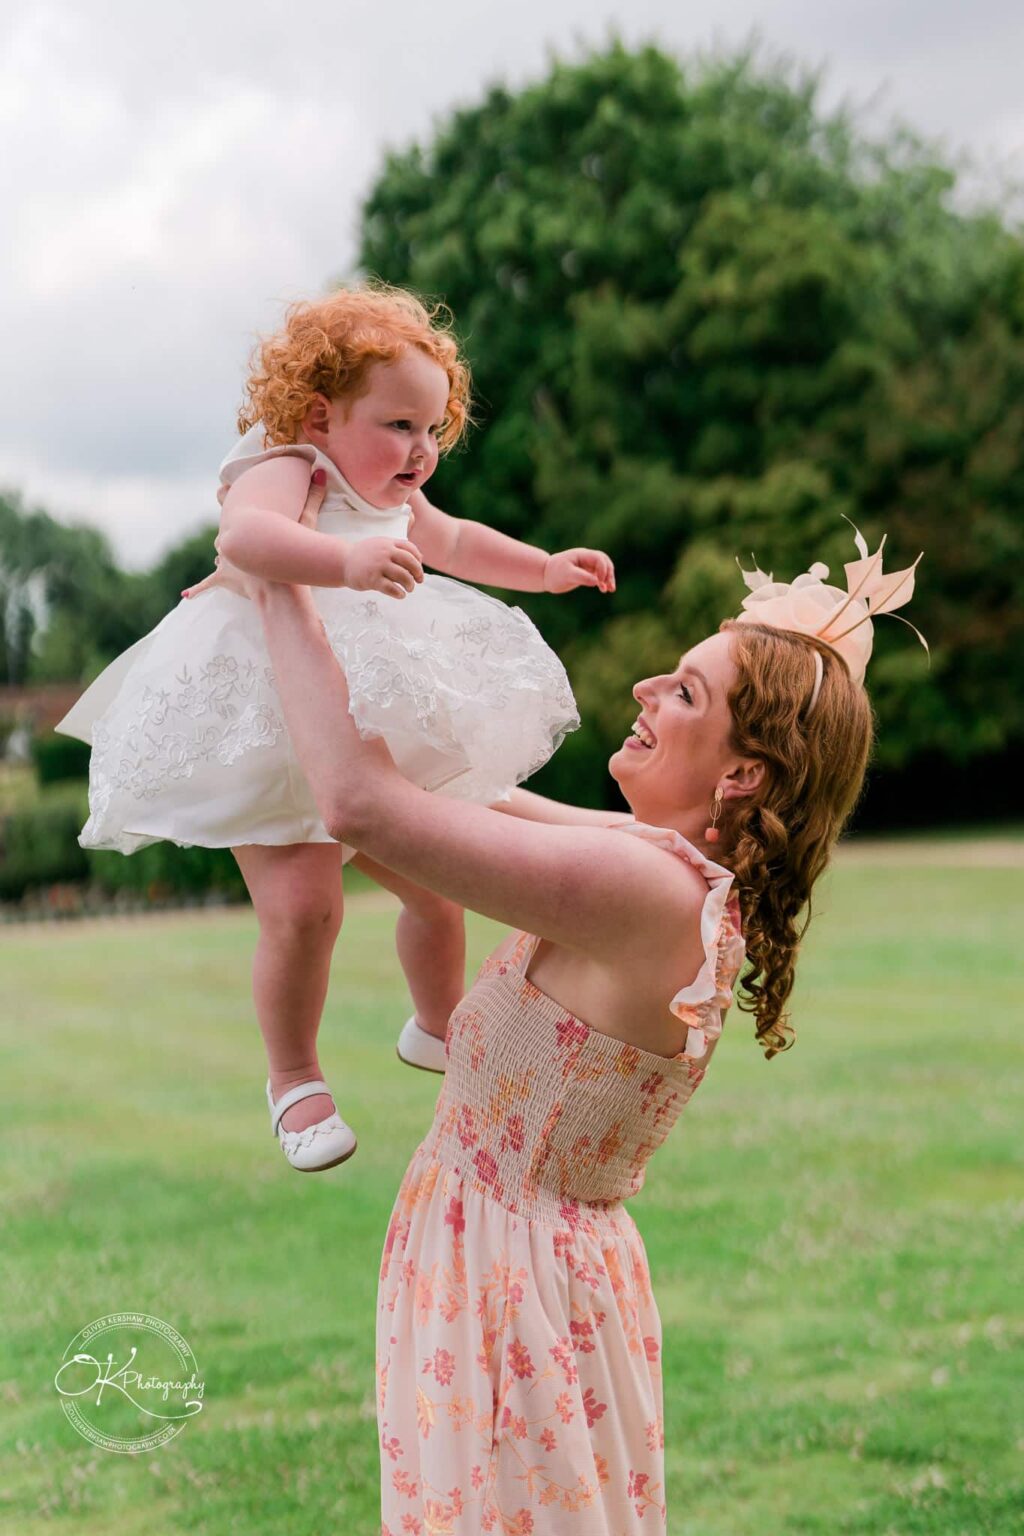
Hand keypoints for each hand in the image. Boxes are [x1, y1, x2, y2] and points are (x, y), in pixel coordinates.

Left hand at [182, 466, 328, 600]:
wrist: (280, 586)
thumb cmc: (292, 552)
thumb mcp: (307, 521)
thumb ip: (313, 497)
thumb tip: (322, 472)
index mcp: (244, 524)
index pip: (230, 503)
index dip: (226, 495)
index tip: (222, 487)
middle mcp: (230, 538)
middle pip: (225, 528)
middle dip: (227, 525)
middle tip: (226, 519)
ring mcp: (225, 559)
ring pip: (220, 550)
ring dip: (224, 549)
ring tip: (224, 546)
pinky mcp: (224, 578)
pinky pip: (209, 583)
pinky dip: (200, 588)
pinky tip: (189, 593)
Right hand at [341, 537, 423, 598]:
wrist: (342, 562)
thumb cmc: (364, 556)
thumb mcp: (380, 545)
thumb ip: (397, 549)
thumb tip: (421, 557)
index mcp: (388, 543)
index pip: (410, 549)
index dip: (418, 560)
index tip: (418, 569)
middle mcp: (384, 552)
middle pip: (410, 562)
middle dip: (418, 573)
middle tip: (419, 580)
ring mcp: (378, 566)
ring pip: (403, 576)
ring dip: (410, 584)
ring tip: (409, 589)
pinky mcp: (372, 579)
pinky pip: (391, 588)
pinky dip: (399, 593)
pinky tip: (400, 595)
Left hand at [543, 547, 615, 594]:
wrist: (545, 575)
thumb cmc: (554, 573)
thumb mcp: (567, 575)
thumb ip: (582, 577)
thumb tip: (596, 581)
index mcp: (582, 554)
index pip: (599, 558)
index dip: (603, 569)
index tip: (599, 582)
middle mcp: (586, 558)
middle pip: (605, 562)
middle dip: (609, 573)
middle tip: (610, 586)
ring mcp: (587, 565)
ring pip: (604, 569)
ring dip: (608, 578)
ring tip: (610, 590)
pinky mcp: (586, 573)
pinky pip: (599, 575)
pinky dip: (603, 582)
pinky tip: (604, 590)